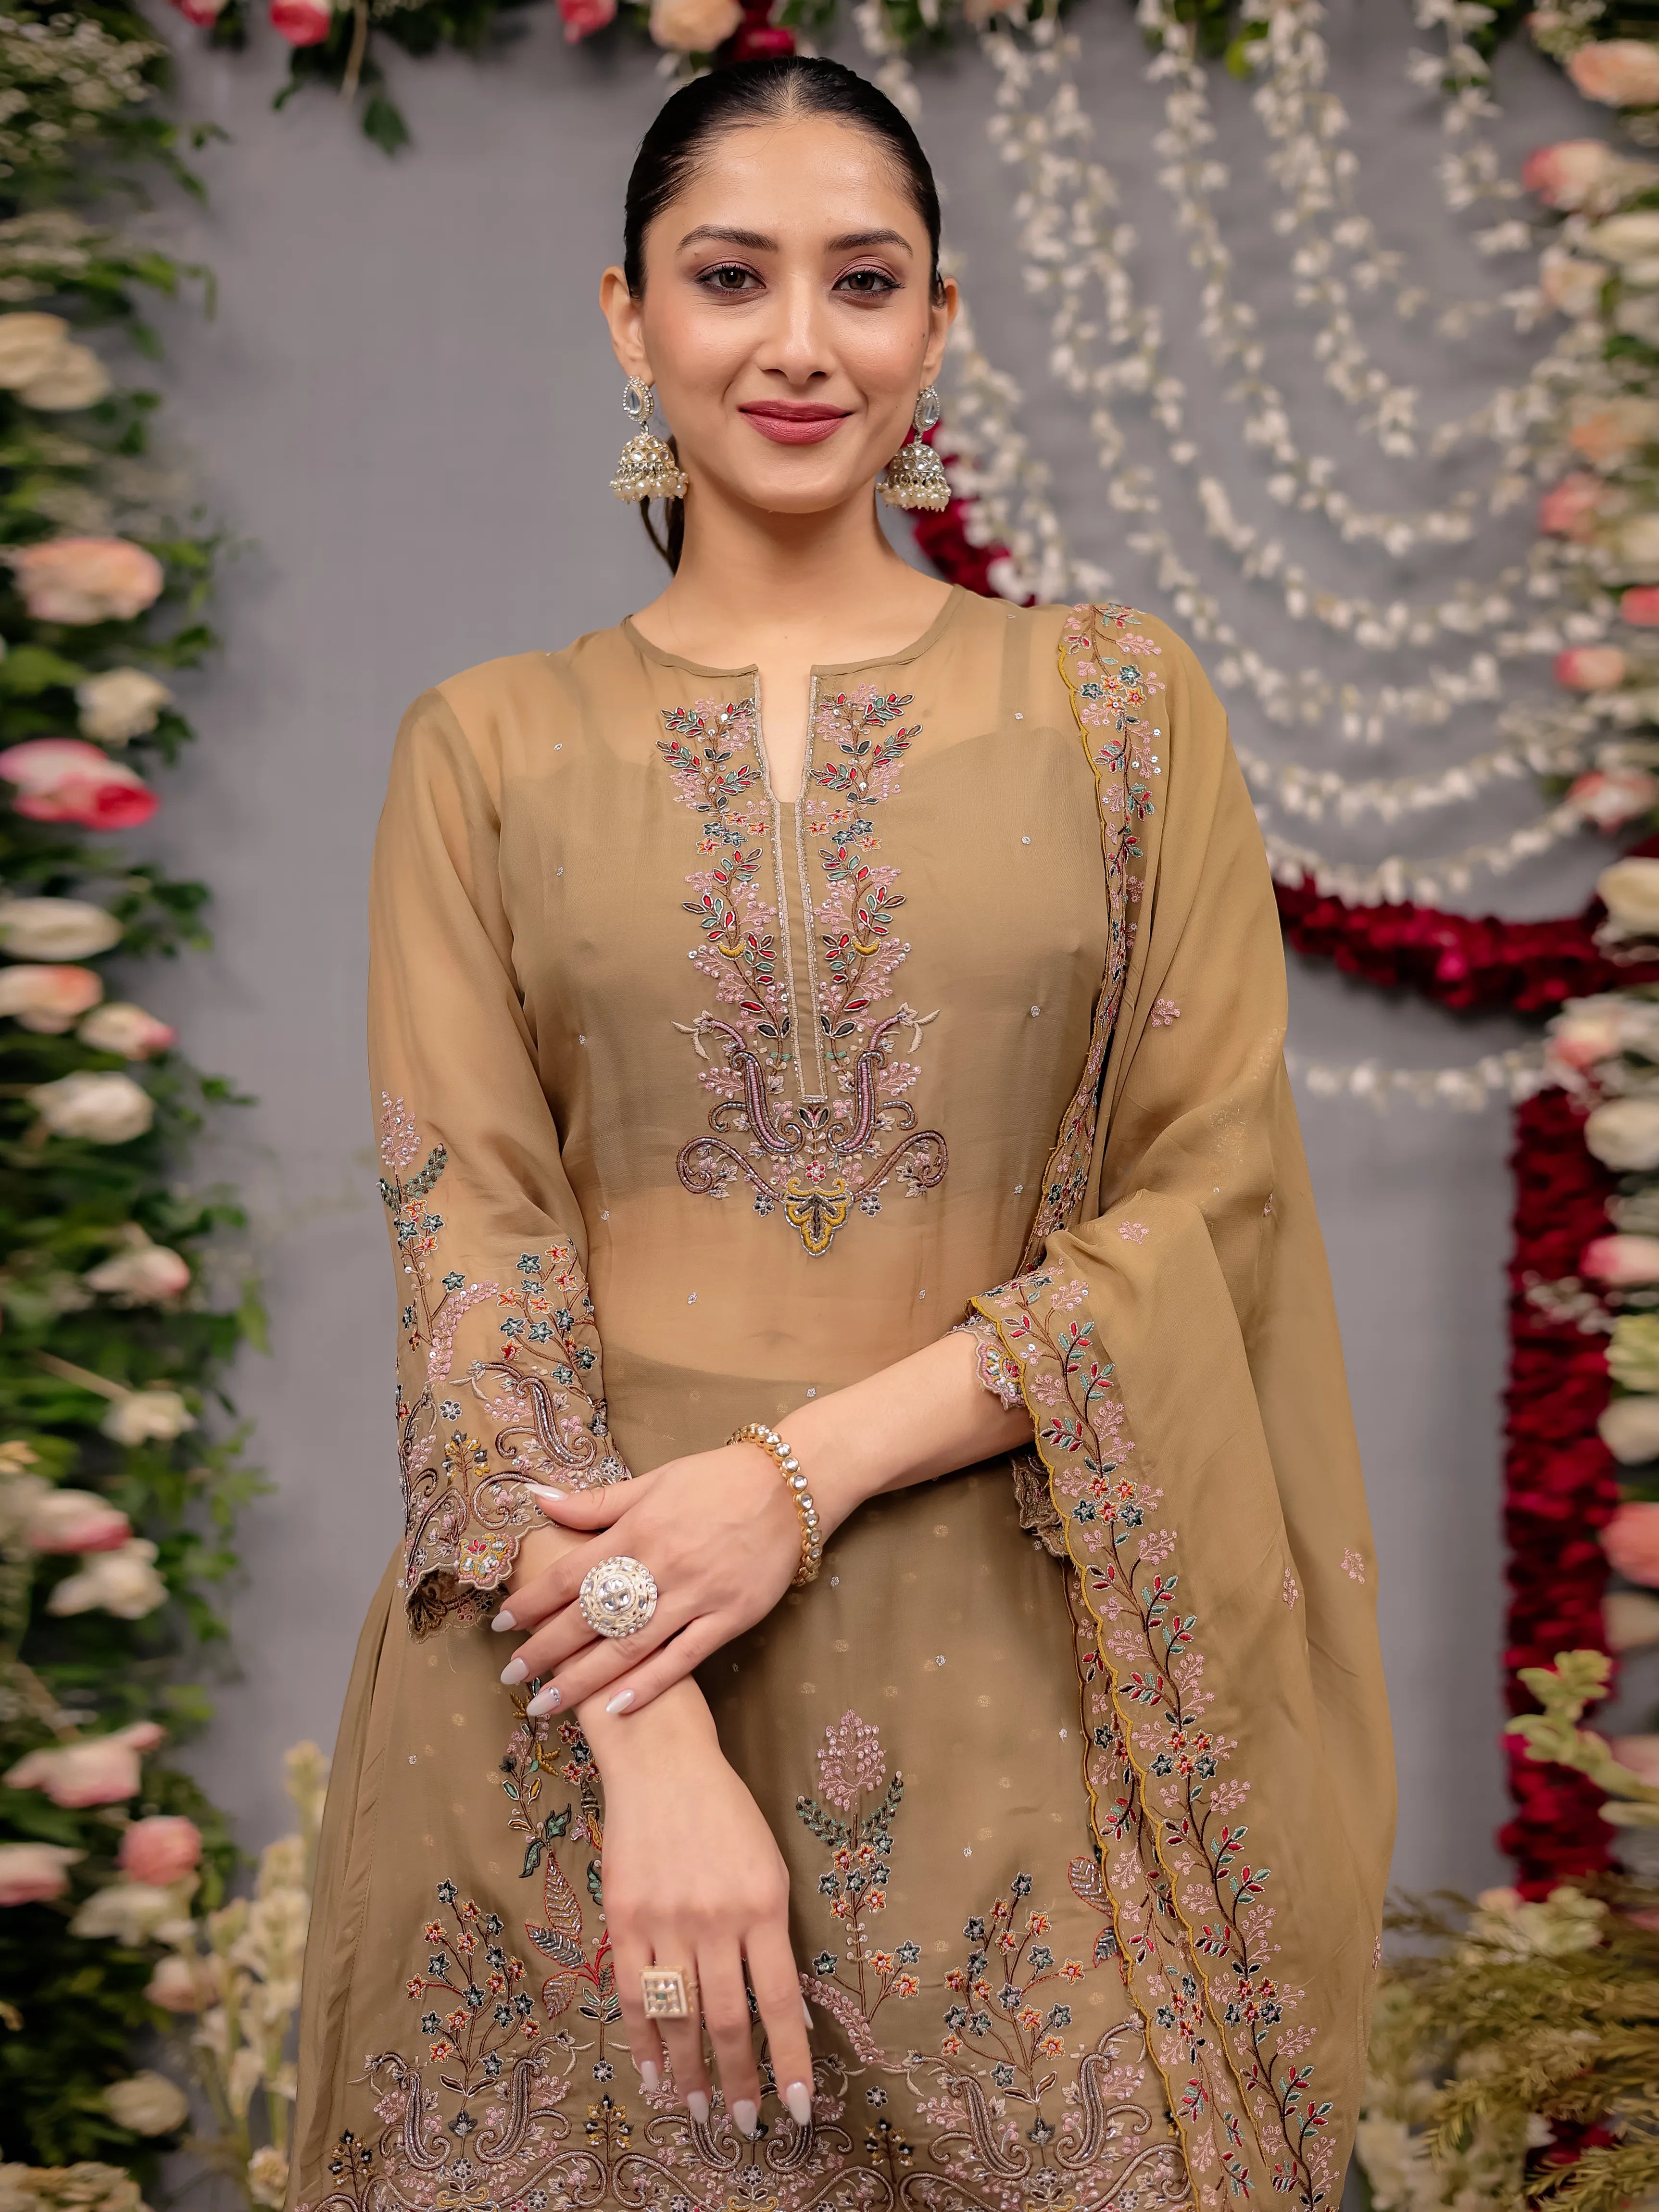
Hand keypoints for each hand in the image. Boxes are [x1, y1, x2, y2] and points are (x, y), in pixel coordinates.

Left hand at [495, 1441, 807, 1718]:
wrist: (788, 1486)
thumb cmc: (715, 1480)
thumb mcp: (653, 1482)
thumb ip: (595, 1503)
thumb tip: (537, 1500)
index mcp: (639, 1529)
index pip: (570, 1573)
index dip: (532, 1601)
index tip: (501, 1625)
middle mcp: (662, 1565)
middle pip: (592, 1616)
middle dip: (546, 1649)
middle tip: (510, 1675)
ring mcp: (697, 1595)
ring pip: (631, 1646)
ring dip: (584, 1679)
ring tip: (545, 1704)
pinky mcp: (730, 1618)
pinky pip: (684, 1659)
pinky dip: (650, 1685)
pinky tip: (617, 1708)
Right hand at [593, 1689, 814, 2134]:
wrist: (663, 1762)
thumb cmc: (726, 1813)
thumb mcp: (769, 1866)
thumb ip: (773, 1936)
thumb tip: (783, 2014)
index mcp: (764, 1904)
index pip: (782, 2002)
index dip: (792, 2062)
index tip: (801, 2109)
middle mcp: (717, 1918)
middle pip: (730, 2021)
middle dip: (740, 2081)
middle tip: (744, 2123)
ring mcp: (667, 1920)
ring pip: (682, 2017)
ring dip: (692, 2074)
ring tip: (700, 2112)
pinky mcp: (625, 1918)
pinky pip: (635, 1995)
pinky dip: (644, 2042)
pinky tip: (653, 2075)